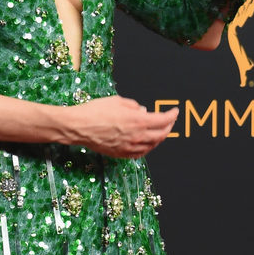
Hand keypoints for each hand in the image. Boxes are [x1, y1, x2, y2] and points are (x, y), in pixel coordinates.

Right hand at [64, 94, 178, 157]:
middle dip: (168, 127)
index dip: (172, 115)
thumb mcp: (118, 101)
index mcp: (137, 121)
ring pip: (152, 145)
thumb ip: (134, 106)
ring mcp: (129, 146)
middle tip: (170, 122)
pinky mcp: (121, 153)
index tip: (174, 112)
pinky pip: (140, 153)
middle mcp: (136, 136)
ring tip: (160, 132)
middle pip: (161, 134)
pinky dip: (148, 148)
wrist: (79, 127)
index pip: (163, 120)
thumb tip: (142, 111)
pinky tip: (147, 144)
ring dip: (159, 138)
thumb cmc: (95, 112)